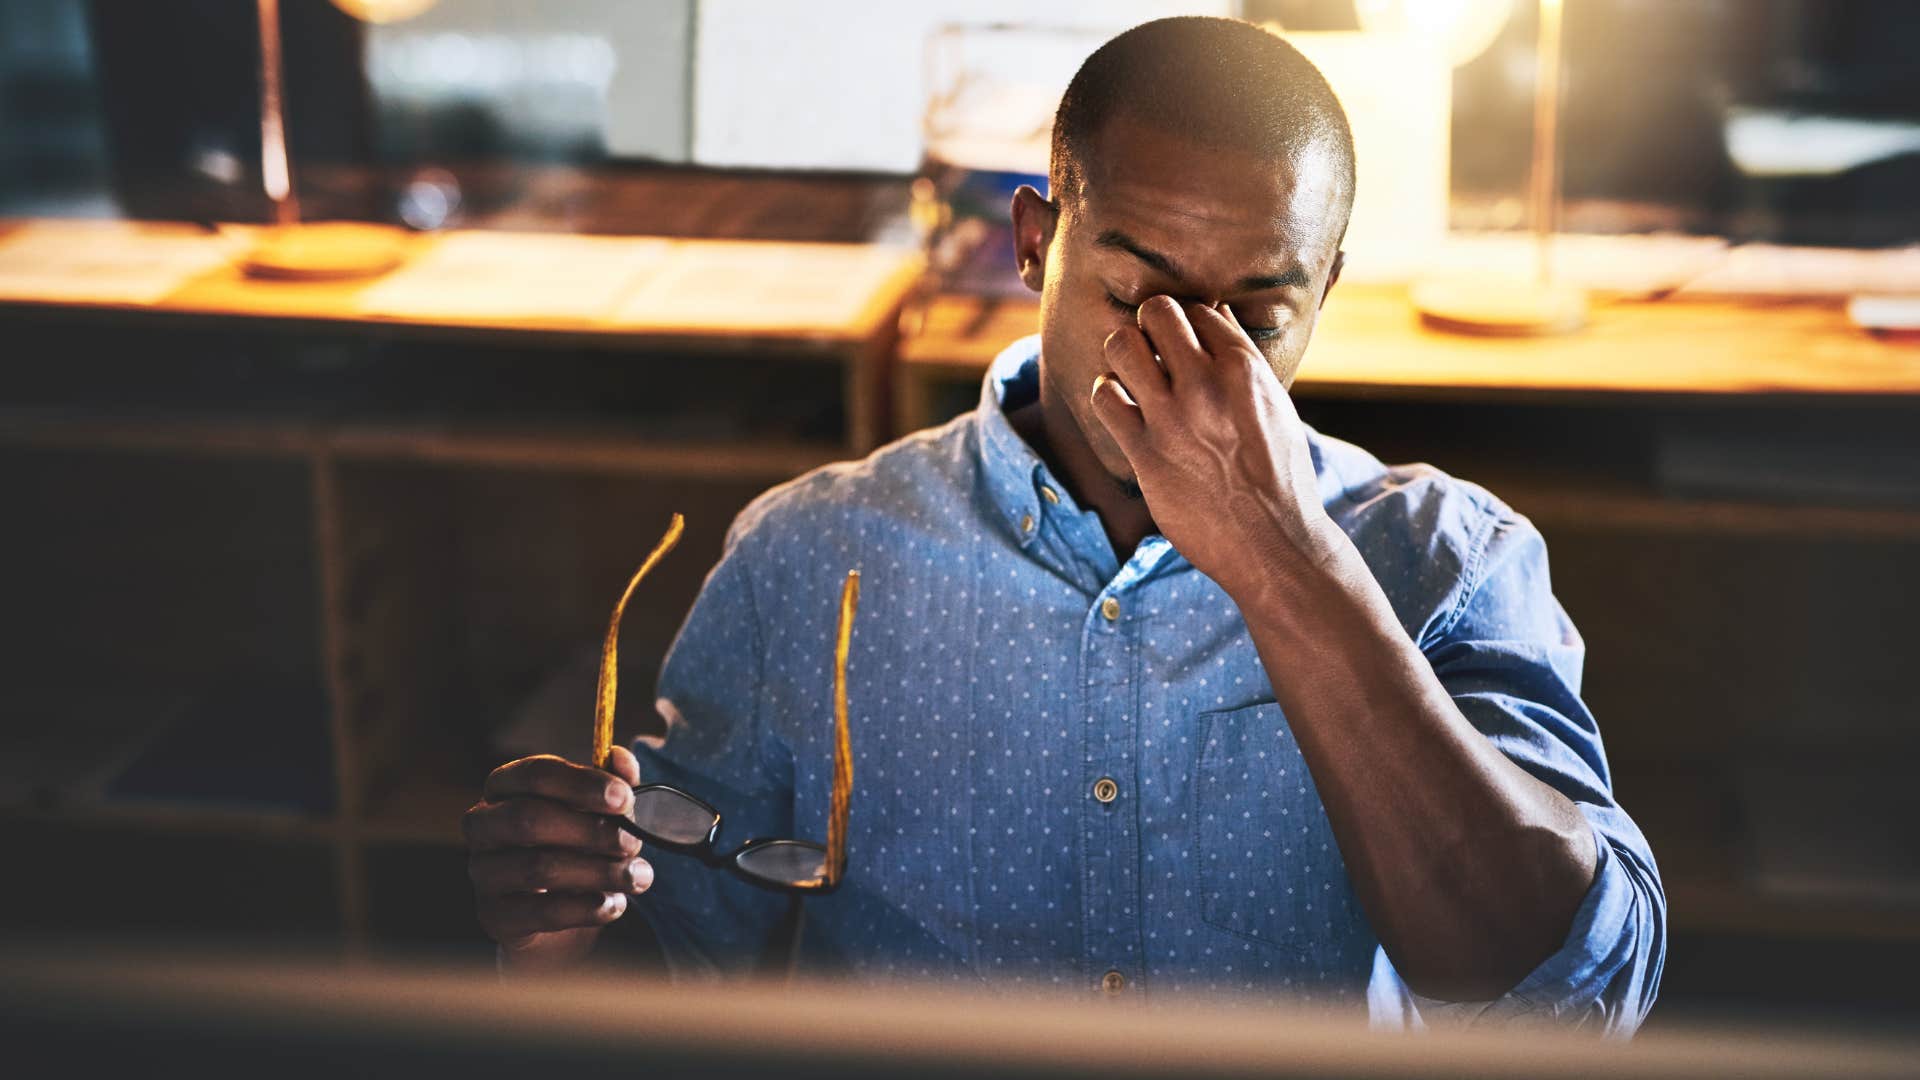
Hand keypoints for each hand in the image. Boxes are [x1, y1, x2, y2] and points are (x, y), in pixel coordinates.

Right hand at [464, 745, 650, 967]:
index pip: (535, 773)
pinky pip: (544, 911)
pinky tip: (615, 904)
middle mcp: (483, 825)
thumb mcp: (600, 813)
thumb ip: (612, 784)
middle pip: (529, 819)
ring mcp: (483, 872)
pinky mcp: (494, 916)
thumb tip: (621, 758)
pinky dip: (589, 908)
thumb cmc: (577, 848)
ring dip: (599, 872)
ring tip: (638, 876)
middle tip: (633, 842)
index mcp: (505, 786)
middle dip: (591, 831)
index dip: (582, 783)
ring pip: (539, 867)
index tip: (625, 798)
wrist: (556, 918)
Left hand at [1088, 295, 1340, 598]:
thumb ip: (1244, 360)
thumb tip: (1215, 312)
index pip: (1200, 309)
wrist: (1273, 543)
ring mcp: (1172, 418)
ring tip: (1134, 373)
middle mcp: (1207, 385)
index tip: (1186, 343)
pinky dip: (1108, 393)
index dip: (1189, 321)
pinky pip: (1105, 396)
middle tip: (1154, 348)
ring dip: (1123, 353)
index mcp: (1245, 369)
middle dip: (1151, 324)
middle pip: (1157, 312)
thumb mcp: (1276, 407)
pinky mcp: (1145, 453)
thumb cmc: (1279, 475)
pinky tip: (1122, 406)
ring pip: (1121, 345)